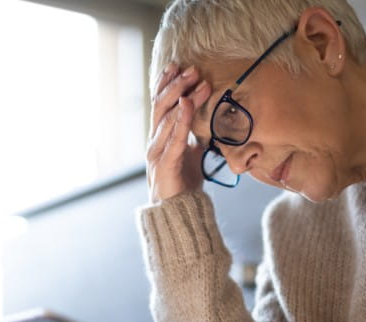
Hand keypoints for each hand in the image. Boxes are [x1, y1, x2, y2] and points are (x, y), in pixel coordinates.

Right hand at [147, 63, 212, 202]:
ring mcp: (157, 152)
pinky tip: (187, 104)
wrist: (179, 212)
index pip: (160, 104)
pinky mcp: (164, 164)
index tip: (178, 65)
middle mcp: (154, 140)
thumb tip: (211, 120)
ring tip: (196, 81)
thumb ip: (196, 136)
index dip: (166, 83)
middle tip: (192, 69)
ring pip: (167, 117)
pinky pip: (173, 137)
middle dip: (176, 84)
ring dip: (182, 96)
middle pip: (161, 105)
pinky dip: (181, 119)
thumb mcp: (193, 153)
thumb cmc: (184, 182)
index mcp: (159, 136)